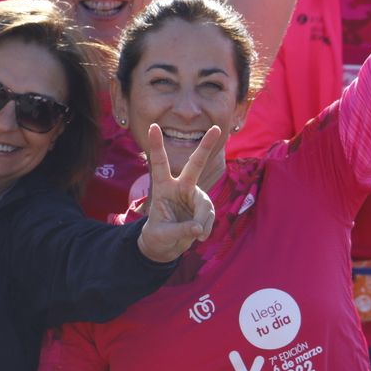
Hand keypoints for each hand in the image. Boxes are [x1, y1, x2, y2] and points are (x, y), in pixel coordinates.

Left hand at [137, 125, 223, 263]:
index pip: (159, 164)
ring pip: (205, 204)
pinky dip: (207, 228)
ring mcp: (193, 195)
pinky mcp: (203, 207)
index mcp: (162, 187)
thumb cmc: (158, 236)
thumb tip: (198, 228)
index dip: (157, 145)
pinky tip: (200, 236)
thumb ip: (179, 230)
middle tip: (216, 128)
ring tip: (197, 235)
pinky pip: (210, 216)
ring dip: (203, 220)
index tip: (153, 126)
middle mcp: (180, 187)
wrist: (166, 245)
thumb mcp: (162, 235)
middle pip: (195, 165)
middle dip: (205, 147)